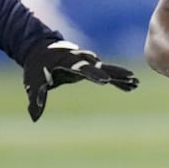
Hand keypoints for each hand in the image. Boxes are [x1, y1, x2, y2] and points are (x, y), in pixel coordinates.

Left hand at [22, 40, 138, 120]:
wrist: (41, 50)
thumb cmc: (36, 66)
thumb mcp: (33, 81)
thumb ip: (36, 97)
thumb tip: (34, 117)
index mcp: (68, 60)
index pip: (83, 68)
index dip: (95, 74)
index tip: (106, 80)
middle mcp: (82, 59)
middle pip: (101, 66)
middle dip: (115, 73)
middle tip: (130, 77)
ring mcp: (88, 62)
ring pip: (108, 69)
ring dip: (121, 76)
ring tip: (135, 83)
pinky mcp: (91, 67)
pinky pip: (108, 73)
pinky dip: (118, 80)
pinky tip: (131, 86)